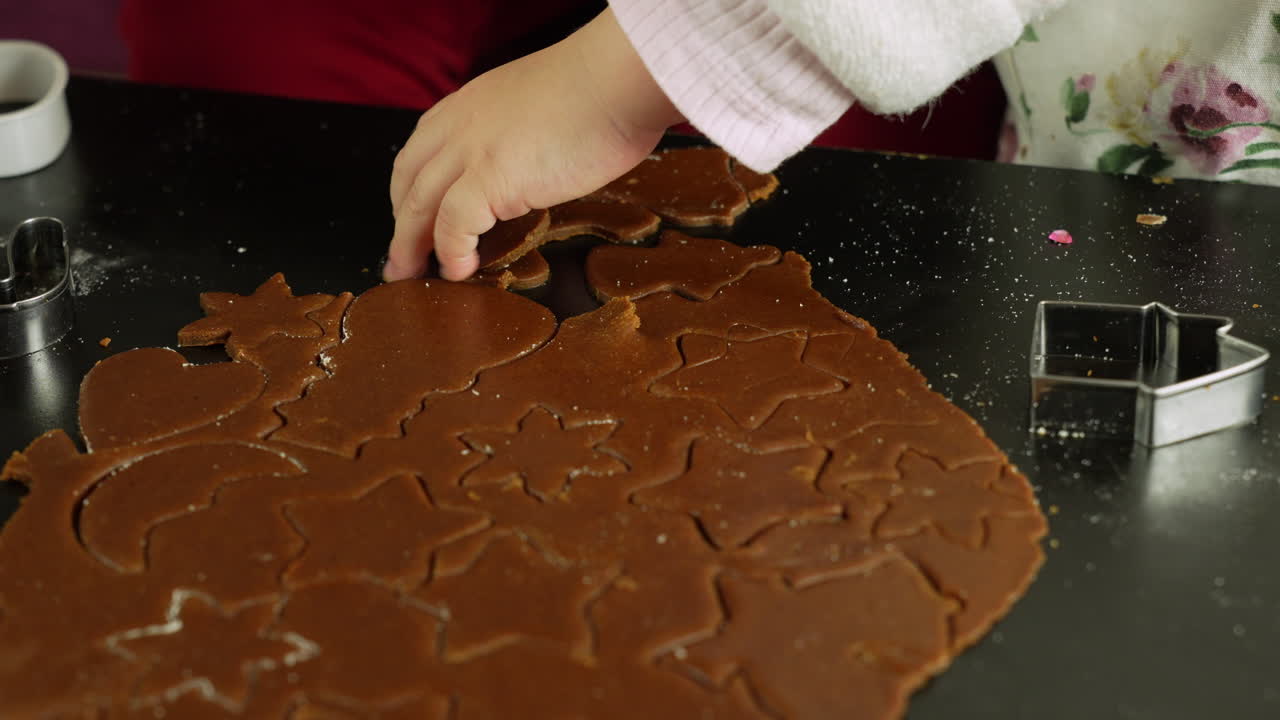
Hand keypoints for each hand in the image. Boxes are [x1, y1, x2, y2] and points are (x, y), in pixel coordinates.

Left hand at [384, 8, 681, 281]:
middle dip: (400, 226)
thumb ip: (522, 132)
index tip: (411, 218)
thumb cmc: (604, 89)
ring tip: (412, 277)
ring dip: (412, 248)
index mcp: (472, 104)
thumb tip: (536, 164)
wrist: (617, 80)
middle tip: (399, 260)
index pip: (421, 151)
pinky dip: (451, 253)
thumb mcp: (543, 103)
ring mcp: (471, 151)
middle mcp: (460, 124)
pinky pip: (453, 225)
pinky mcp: (489, 178)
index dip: (410, 190)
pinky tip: (459, 271)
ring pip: (419, 206)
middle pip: (409, 181)